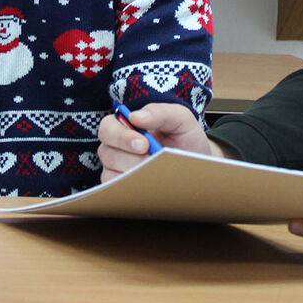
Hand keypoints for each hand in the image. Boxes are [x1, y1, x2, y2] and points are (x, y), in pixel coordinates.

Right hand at [96, 102, 220, 180]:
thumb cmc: (185, 138)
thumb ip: (160, 112)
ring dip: (134, 173)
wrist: (196, 164)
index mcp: (126, 126)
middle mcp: (116, 147)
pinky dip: (132, 188)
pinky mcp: (120, 187)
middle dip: (129, 158)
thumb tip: (135, 116)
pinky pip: (116, 190)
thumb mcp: (180, 119)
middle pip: (106, 152)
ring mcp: (116, 169)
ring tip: (156, 172)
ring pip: (111, 173)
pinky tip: (150, 184)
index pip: (107, 128)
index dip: (121, 137)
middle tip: (151, 160)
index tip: (143, 143)